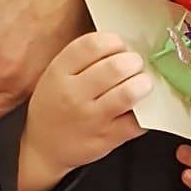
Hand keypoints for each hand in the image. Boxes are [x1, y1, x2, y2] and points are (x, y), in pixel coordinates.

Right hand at [18, 32, 150, 190]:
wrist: (44, 149)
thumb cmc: (54, 107)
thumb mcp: (55, 76)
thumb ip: (81, 59)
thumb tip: (122, 44)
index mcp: (59, 73)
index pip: (92, 45)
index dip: (114, 41)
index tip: (120, 46)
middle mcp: (73, 94)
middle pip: (115, 67)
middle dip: (133, 61)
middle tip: (135, 65)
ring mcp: (91, 118)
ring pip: (128, 93)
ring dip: (143, 84)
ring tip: (143, 83)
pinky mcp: (107, 137)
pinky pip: (137, 121)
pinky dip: (146, 111)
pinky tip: (142, 106)